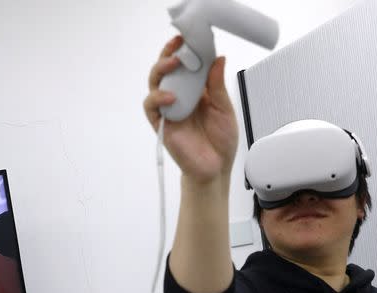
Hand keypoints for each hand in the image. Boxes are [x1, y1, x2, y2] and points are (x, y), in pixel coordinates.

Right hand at [143, 35, 238, 184]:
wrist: (215, 169)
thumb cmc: (220, 142)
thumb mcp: (224, 109)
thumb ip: (217, 86)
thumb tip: (218, 59)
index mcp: (196, 91)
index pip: (187, 66)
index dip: (186, 51)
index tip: (190, 39)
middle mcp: (180, 98)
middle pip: (167, 70)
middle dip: (169, 54)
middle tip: (178, 45)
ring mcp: (169, 111)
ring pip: (155, 85)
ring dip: (161, 71)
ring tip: (173, 63)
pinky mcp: (161, 124)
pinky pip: (151, 108)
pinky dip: (158, 99)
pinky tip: (170, 97)